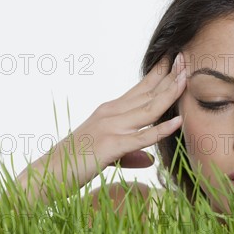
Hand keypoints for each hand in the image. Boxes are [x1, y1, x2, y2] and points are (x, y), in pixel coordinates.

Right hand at [22, 52, 186, 194]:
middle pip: (147, 93)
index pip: (139, 89)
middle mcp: (110, 114)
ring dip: (170, 93)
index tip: (175, 60)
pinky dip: (162, 129)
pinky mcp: (110, 147)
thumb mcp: (106, 155)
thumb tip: (149, 160)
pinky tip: (178, 120)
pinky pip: (142, 137)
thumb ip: (130, 154)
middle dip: (169, 75)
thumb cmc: (73, 164)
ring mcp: (110, 128)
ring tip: (187, 78)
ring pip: (148, 109)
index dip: (159, 74)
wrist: (46, 175)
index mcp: (109, 112)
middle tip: (186, 57)